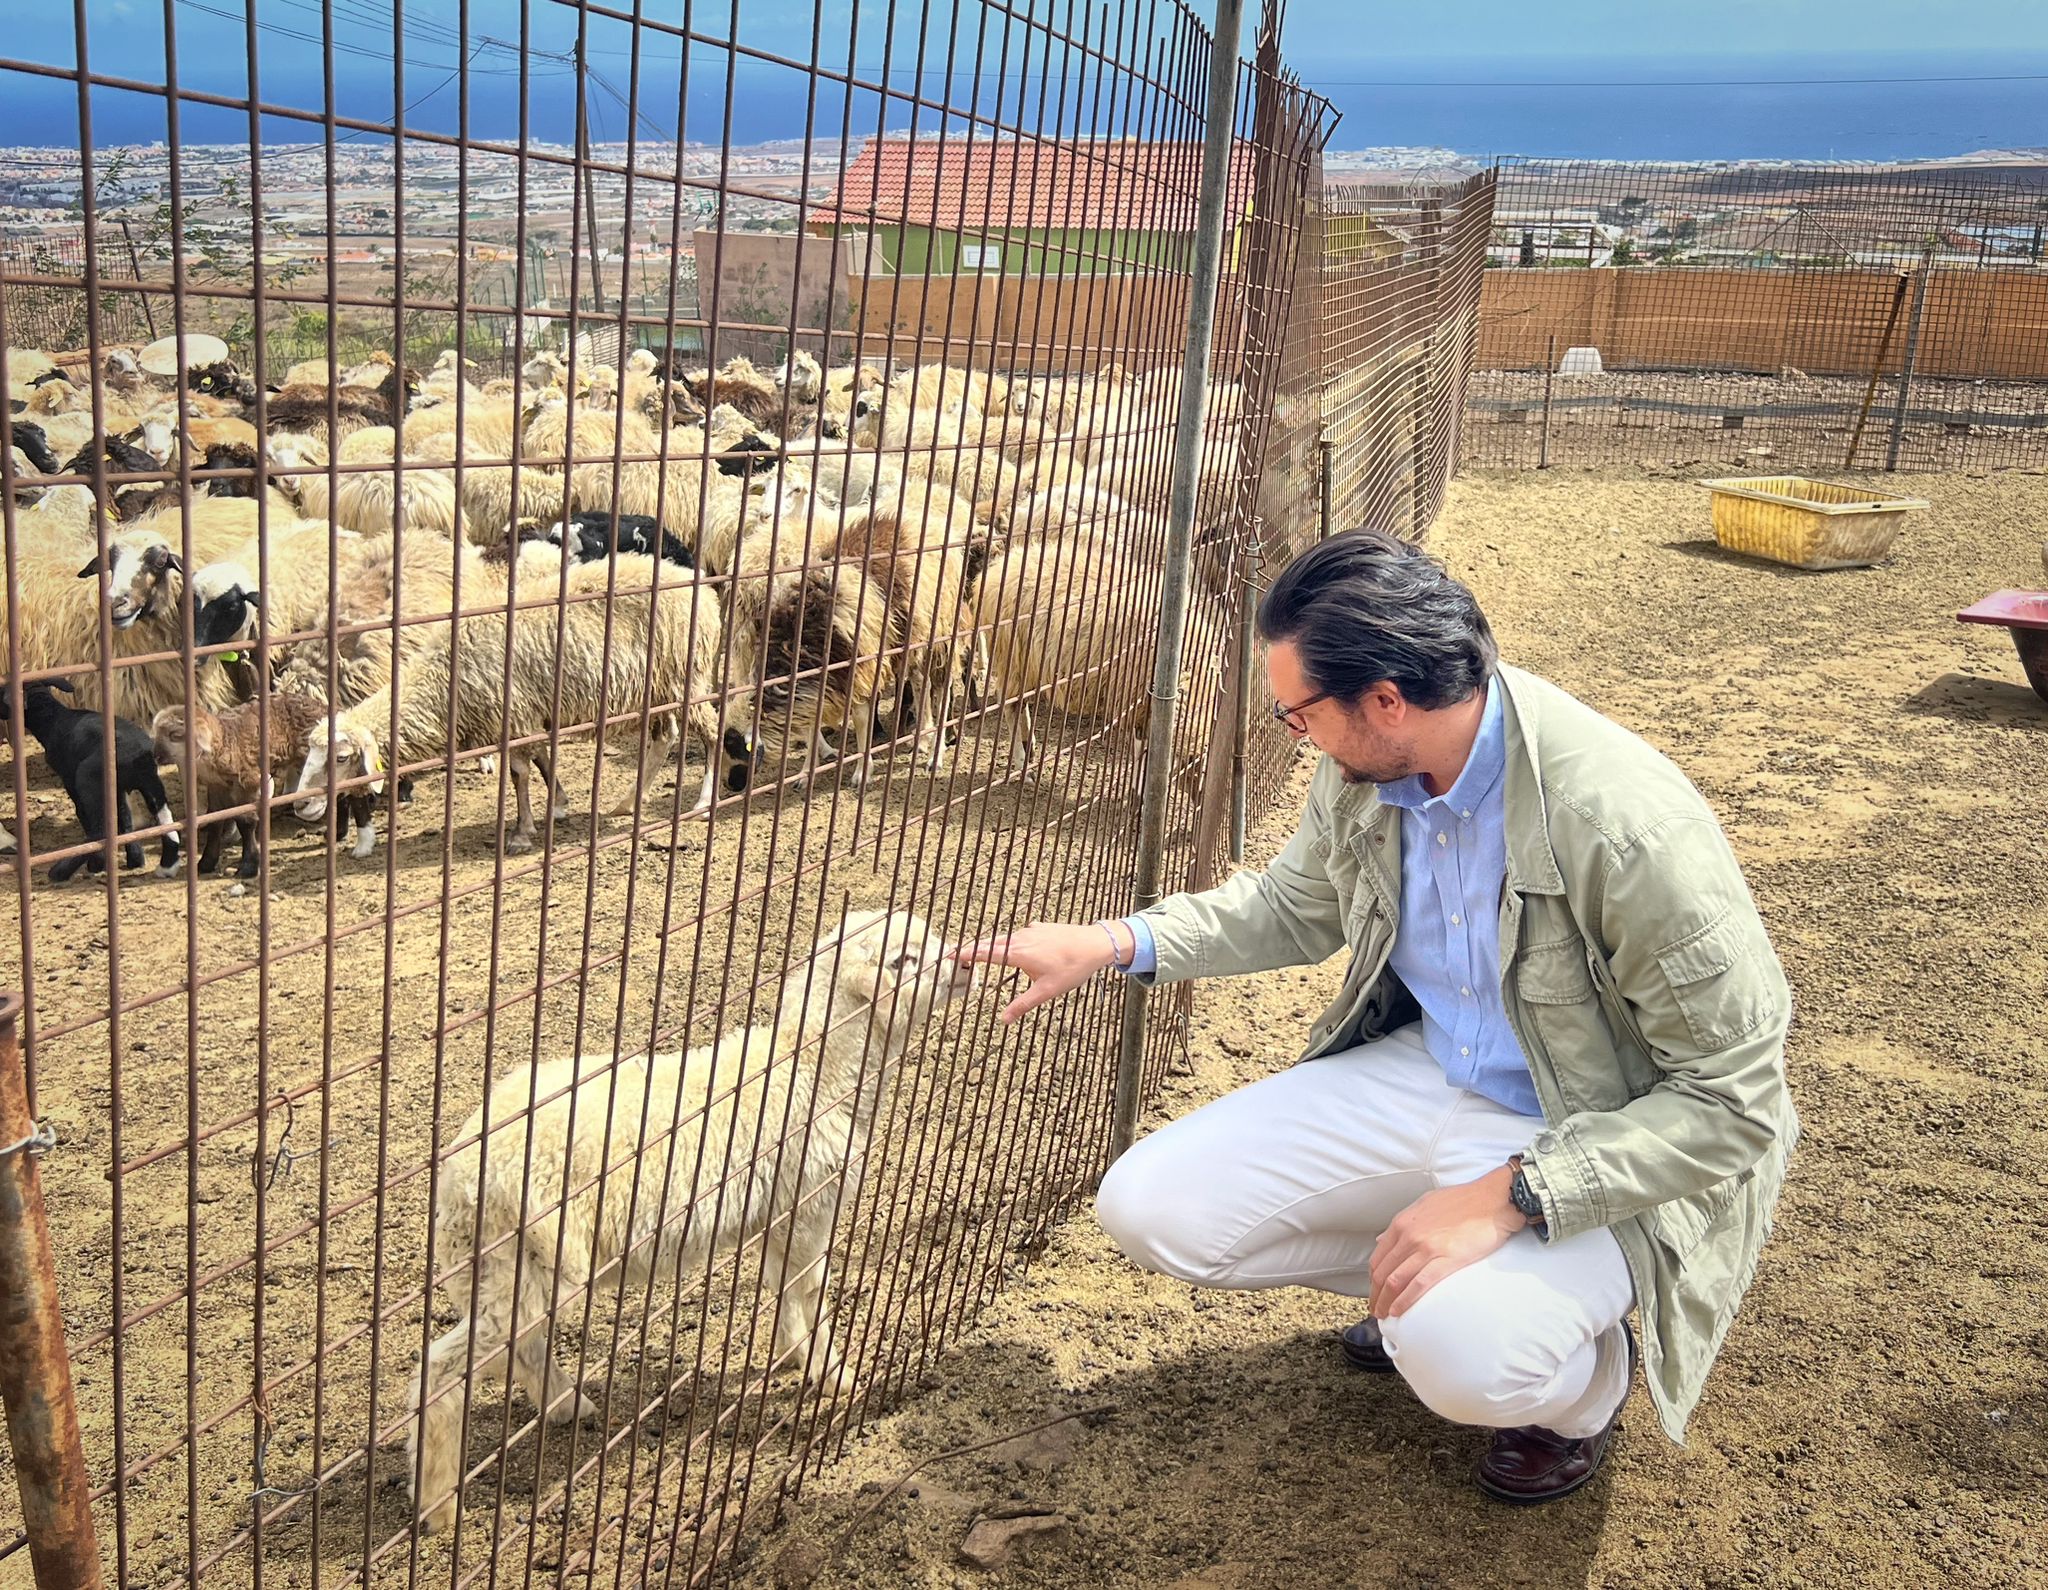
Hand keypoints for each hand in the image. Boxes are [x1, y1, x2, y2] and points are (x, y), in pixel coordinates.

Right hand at [951, 921, 1122, 1022]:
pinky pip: (1021, 935)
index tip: (951, 954)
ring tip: (983, 952)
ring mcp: (1032, 931)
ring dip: (994, 945)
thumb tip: (1003, 1020)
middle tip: (958, 952)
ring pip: (1006, 939)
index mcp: (1018, 953)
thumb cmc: (1072, 967)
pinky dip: (1012, 942)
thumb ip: (1022, 1005)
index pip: (985, 953)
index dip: (966, 953)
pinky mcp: (1041, 928)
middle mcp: (1021, 938)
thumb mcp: (1046, 991)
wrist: (1095, 944)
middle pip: (991, 943)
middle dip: (974, 948)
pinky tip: (1017, 947)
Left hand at [1367, 1166, 1526, 1319]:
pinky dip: (1404, 1301)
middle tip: (1376, 1309)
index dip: (1372, 1279)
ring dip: (1386, 1302)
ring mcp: (1426, 1248)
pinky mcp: (1446, 1259)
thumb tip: (1383, 1238)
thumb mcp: (1425, 1204)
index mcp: (1403, 1222)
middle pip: (1383, 1272)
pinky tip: (1399, 1311)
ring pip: (1396, 1281)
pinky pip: (1418, 1284)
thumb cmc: (1463, 1201)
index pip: (1378, 1257)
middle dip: (1376, 1295)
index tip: (1374, 1292)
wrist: (1493, 1200)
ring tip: (1385, 1316)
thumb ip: (1404, 1223)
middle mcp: (1409, 1235)